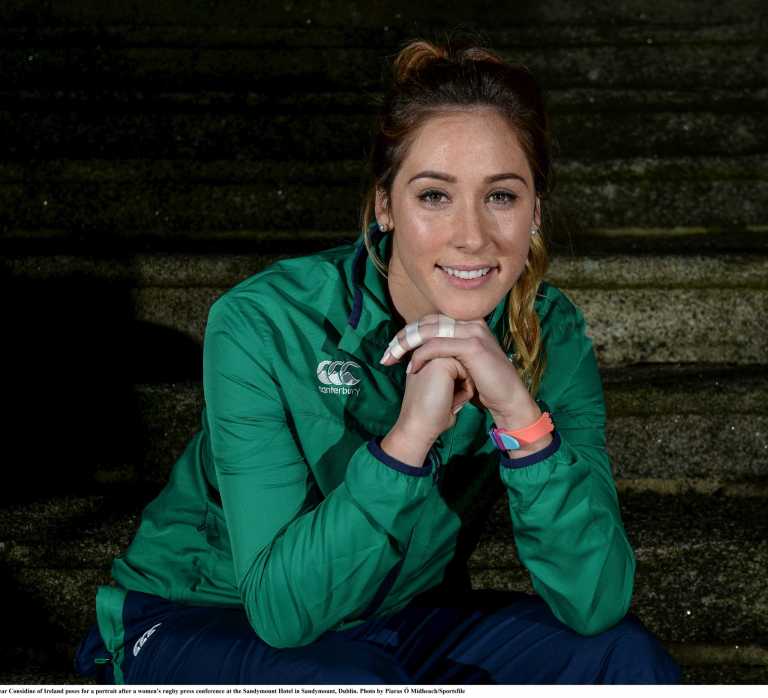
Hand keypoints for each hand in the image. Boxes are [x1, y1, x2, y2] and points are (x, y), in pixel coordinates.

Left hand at [380, 312, 536, 427]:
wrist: (507, 398)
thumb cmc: (483, 384)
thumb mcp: (461, 362)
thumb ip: (446, 350)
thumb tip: (422, 347)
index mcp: (467, 322)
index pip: (429, 320)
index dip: (408, 332)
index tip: (391, 349)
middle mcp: (470, 321)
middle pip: (426, 322)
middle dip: (402, 338)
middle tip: (386, 354)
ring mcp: (473, 331)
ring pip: (429, 331)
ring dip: (406, 344)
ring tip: (392, 358)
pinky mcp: (473, 345)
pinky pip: (438, 346)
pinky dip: (421, 356)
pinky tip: (412, 369)